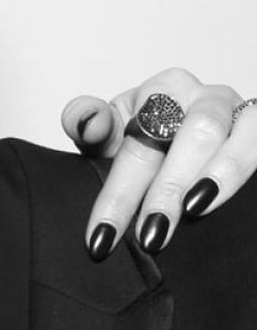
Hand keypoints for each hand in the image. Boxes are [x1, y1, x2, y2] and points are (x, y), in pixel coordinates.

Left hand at [62, 67, 256, 259]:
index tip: (101, 238)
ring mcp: (242, 114)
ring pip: (243, 134)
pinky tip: (231, 198)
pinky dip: (247, 168)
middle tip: (149, 236)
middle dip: (168, 189)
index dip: (118, 196)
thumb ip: (88, 124)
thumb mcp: (108, 136)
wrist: (177, 146)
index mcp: (162, 91)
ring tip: (194, 210)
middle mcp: (206, 97)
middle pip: (194, 135)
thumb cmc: (141, 141)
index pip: (139, 144)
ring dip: (220, 174)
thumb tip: (88, 122)